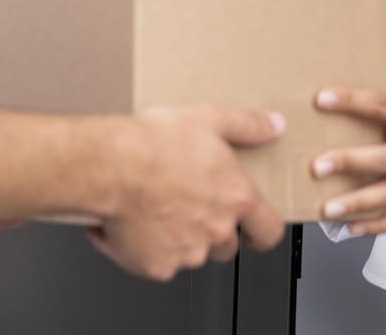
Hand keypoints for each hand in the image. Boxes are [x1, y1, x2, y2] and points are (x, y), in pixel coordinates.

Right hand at [86, 107, 285, 280]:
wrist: (111, 166)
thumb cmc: (154, 144)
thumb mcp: (208, 119)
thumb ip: (247, 125)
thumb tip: (273, 125)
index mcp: (236, 198)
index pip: (269, 231)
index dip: (262, 233)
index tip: (255, 232)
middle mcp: (217, 230)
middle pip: (226, 245)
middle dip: (210, 231)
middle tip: (185, 204)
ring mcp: (187, 253)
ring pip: (189, 254)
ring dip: (175, 238)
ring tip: (152, 206)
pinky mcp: (155, 267)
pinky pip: (153, 262)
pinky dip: (141, 248)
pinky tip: (128, 220)